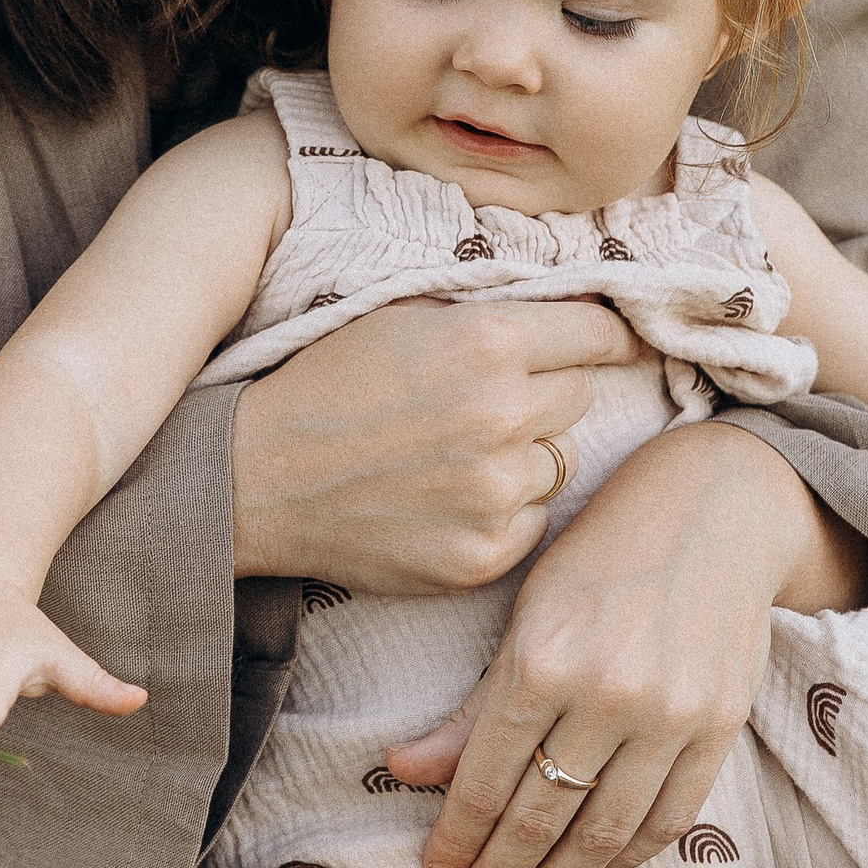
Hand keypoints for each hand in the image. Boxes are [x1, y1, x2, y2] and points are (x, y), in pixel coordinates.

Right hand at [229, 297, 649, 593]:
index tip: (608, 343)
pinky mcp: (483, 555)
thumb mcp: (406, 316)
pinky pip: (532, 521)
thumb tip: (578, 312)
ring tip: (457, 452)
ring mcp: (496, 494)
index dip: (605, 336)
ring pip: (560, 462)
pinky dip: (504, 511)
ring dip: (526, 454)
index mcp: (489, 342)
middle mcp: (504, 417)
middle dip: (546, 391)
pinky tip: (448, 498)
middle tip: (488, 398)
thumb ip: (491, 313)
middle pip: (580, 397)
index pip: (598, 334)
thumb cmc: (327, 384)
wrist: (259, 479)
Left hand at [386, 420, 867, 867]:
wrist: (715, 509)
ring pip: (605, 832)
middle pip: (542, 815)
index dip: (457, 837)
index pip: (486, 779)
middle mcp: (607, 693)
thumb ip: (473, 707)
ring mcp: (669, 715)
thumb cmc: (602, 554)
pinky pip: (668, 819)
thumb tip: (401, 771)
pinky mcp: (720, 727)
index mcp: (542, 660)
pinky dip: (628, 859)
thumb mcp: (526, 615)